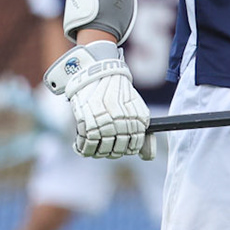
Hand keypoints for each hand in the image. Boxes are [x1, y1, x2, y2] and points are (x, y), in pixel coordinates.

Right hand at [43, 41, 154, 158]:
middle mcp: (122, 123)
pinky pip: (86, 147)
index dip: (127, 148)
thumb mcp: (135, 109)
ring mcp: (104, 124)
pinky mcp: (87, 124)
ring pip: (102, 152)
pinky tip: (81, 143)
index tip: (120, 144)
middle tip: (104, 141)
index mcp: (137, 119)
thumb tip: (148, 157)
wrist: (98, 72)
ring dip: (97, 150)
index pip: (134, 146)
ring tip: (94, 141)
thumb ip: (142, 134)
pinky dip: (83, 149)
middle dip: (111, 150)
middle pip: (117, 151)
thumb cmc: (118, 93)